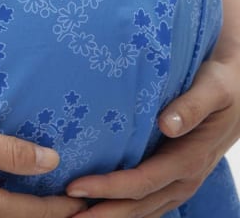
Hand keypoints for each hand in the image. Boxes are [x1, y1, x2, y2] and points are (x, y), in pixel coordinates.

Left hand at [63, 50, 239, 216]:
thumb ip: (191, 106)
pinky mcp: (176, 174)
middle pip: (139, 205)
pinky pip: (150, 198)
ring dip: (111, 215)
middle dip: (102, 213)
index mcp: (189, 159)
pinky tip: (102, 204)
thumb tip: (166, 124)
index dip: (109, 189)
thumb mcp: (213, 88)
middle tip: (64, 214)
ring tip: (75, 216)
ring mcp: (181, 181)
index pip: (142, 182)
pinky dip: (125, 206)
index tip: (75, 187)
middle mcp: (185, 178)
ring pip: (144, 208)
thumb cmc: (224, 82)